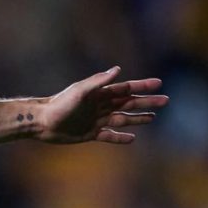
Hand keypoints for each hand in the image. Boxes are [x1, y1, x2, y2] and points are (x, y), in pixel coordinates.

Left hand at [38, 66, 167, 143]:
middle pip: (128, 103)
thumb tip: (118, 70)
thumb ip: (98, 81)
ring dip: (137, 118)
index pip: (126, 88)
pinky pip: (109, 136)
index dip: (143, 86)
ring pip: (122, 119)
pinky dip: (120, 137)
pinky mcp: (89, 133)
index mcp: (100, 94)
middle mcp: (100, 106)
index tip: (159, 84)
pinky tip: (132, 138)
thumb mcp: (80, 91)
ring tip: (153, 118)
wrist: (42, 122)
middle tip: (165, 101)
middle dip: (146, 102)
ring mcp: (96, 120)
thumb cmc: (59, 104)